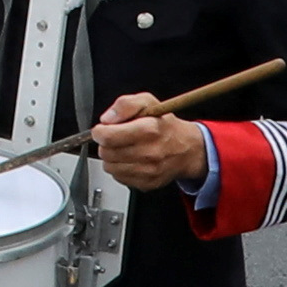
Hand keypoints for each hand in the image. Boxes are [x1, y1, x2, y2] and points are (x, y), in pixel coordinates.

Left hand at [83, 91, 210, 194]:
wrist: (187, 149)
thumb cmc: (165, 125)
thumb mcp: (147, 102)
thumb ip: (125, 105)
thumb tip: (107, 118)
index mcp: (148, 130)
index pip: (108, 136)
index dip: (100, 131)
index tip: (102, 129)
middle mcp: (149, 152)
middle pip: (106, 152)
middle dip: (106, 144)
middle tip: (116, 138)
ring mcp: (147, 171)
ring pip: (109, 167)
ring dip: (112, 157)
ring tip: (124, 148)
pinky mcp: (146, 184)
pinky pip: (119, 178)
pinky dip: (120, 169)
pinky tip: (130, 160)